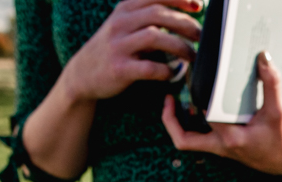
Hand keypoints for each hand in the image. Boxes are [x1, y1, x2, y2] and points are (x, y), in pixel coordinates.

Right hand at [60, 0, 201, 102]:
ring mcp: (118, 45)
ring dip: (179, 46)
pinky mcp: (119, 68)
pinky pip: (149, 67)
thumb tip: (184, 14)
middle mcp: (120, 23)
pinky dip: (166, 70)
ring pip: (155, 37)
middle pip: (159, 15)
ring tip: (192, 56)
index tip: (198, 5)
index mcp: (125, 9)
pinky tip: (173, 73)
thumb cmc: (112, 49)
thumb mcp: (124, 23)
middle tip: (200, 36)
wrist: (82, 74)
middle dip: (184, 24)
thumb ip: (147, 16)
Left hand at [162, 52, 281, 174]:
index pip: (206, 116)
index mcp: (232, 136)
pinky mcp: (216, 147)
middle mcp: (220, 144)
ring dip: (173, 122)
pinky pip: (191, 140)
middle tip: (171, 92)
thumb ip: (271, 84)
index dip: (195, 96)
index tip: (192, 75)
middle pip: (185, 136)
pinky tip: (186, 106)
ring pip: (184, 141)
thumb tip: (264, 58)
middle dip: (172, 115)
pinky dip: (184, 125)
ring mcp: (216, 148)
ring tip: (170, 98)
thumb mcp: (278, 111)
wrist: (281, 162)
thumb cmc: (278, 138)